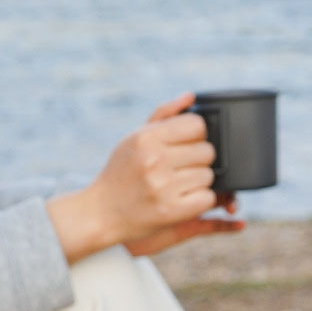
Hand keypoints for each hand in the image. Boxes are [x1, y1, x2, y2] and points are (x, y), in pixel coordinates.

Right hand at [47, 92, 243, 262]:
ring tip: (179, 185)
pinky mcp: (171, 211)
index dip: (197, 135)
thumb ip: (165, 115)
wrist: (102, 213)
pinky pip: (208, 198)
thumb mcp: (135, 138)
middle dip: (199, 159)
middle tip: (182, 168)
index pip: (197, 125)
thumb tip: (191, 97)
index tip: (187, 144)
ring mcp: (163, 187)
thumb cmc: (122, 172)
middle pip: (207, 151)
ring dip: (200, 181)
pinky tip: (184, 199)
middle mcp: (154, 160)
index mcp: (146, 138)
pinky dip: (201, 200)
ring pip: (208, 176)